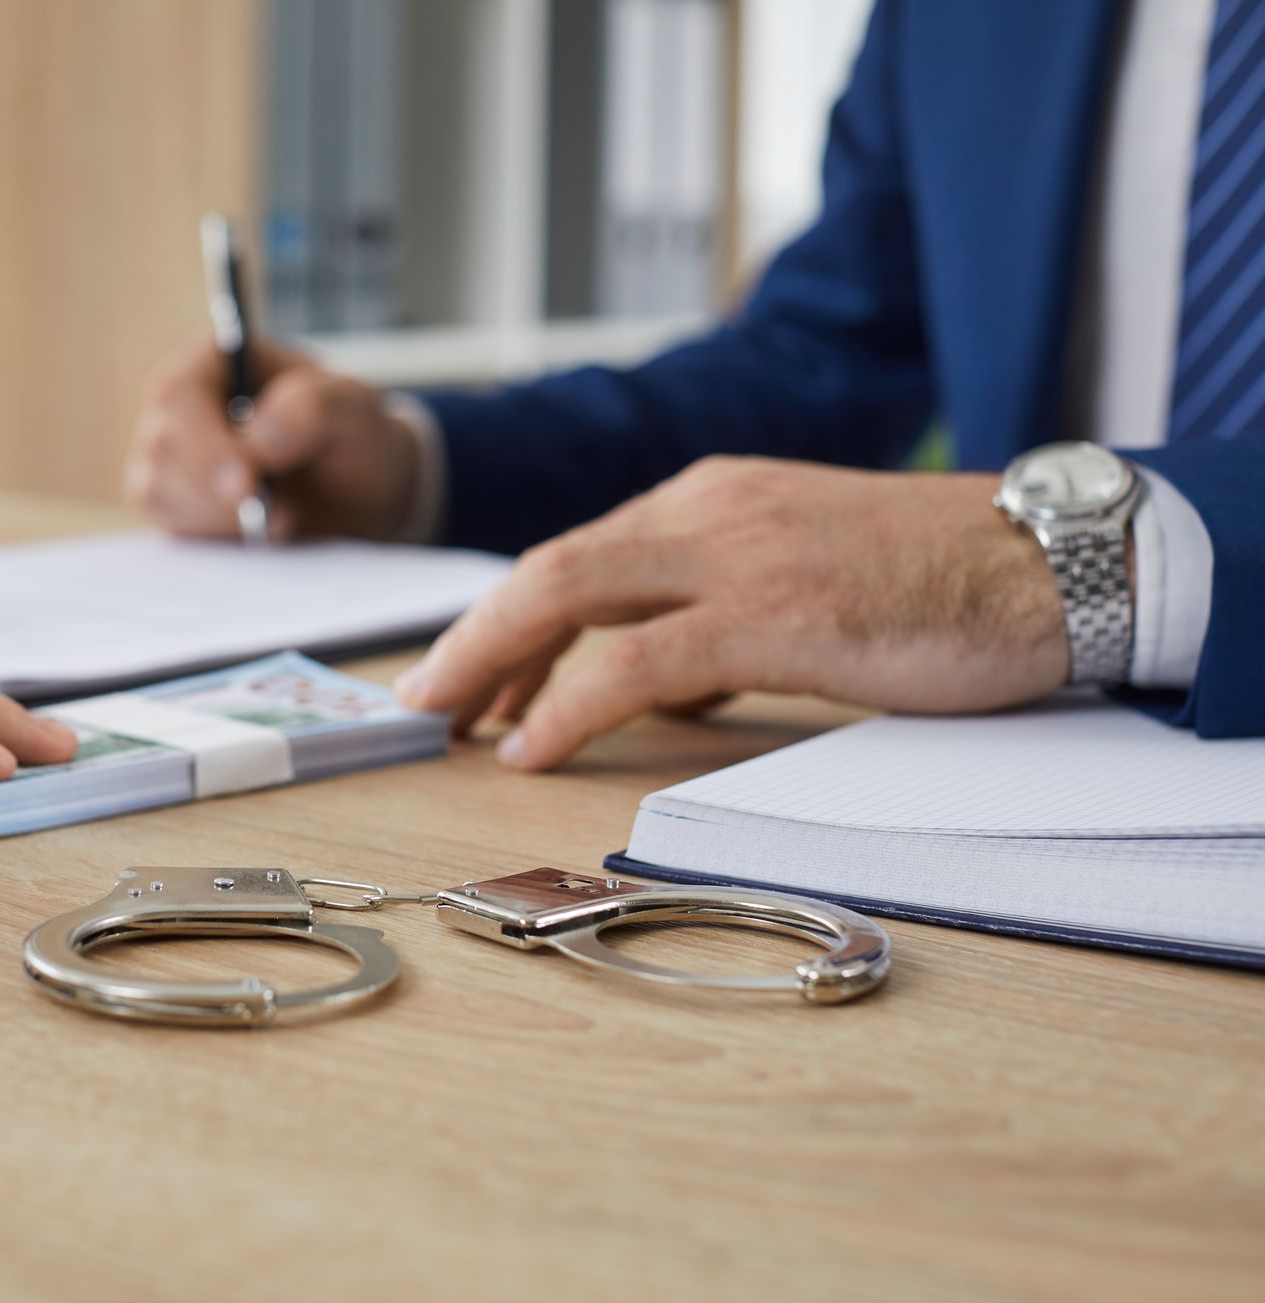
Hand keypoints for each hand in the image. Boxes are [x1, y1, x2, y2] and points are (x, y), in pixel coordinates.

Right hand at [126, 337, 422, 540]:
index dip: (204, 442)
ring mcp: (173, 457)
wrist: (359, 490)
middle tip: (280, 518)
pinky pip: (172, 527)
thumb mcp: (353, 411)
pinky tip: (260, 537)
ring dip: (219, 519)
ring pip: (159, 493)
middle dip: (216, 492)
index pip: (180, 396)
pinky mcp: (176, 503)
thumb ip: (311, 411)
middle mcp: (182, 407)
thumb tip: (256, 440)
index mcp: (216, 362)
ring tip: (284, 523)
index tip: (245, 484)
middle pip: (162, 449)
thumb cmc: (354, 435)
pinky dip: (216, 538)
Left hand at [395, 457, 1070, 769]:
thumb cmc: (937, 580)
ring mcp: (735, 554)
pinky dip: (567, 704)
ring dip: (492, 663)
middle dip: (473, 637)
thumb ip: (723, 614)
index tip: (473, 672)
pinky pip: (634, 661)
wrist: (1050, 561)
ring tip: (447, 721)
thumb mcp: (805, 579)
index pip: (580, 555)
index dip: (510, 618)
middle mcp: (707, 508)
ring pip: (567, 595)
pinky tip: (531, 746)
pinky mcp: (771, 612)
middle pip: (548, 569)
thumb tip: (667, 683)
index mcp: (712, 497)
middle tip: (423, 700)